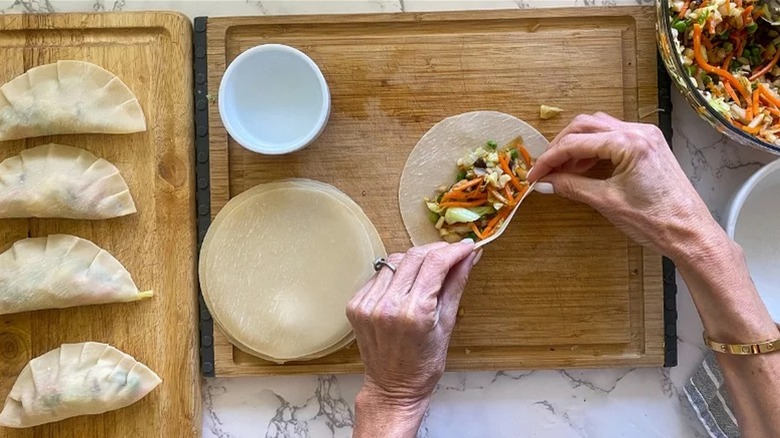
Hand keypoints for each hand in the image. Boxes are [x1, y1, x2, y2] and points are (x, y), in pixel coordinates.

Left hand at [347, 240, 477, 436]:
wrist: (392, 388)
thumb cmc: (424, 364)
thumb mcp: (447, 325)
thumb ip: (456, 285)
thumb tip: (470, 256)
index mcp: (414, 312)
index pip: (435, 263)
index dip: (454, 250)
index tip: (467, 246)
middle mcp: (387, 305)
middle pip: (414, 256)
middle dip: (436, 251)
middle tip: (452, 254)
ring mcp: (368, 304)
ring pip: (395, 261)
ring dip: (415, 260)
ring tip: (429, 271)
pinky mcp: (355, 305)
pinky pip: (379, 275)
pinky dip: (396, 273)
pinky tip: (406, 284)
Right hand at [527, 112, 722, 265]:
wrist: (690, 233)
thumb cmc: (654, 221)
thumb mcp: (606, 202)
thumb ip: (572, 187)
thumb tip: (545, 183)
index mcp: (629, 143)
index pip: (576, 142)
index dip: (550, 159)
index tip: (534, 175)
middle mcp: (639, 131)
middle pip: (585, 125)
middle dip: (561, 146)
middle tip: (545, 169)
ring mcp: (646, 136)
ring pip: (599, 128)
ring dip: (576, 145)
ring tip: (562, 170)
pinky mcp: (649, 146)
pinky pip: (613, 137)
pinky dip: (594, 148)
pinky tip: (584, 167)